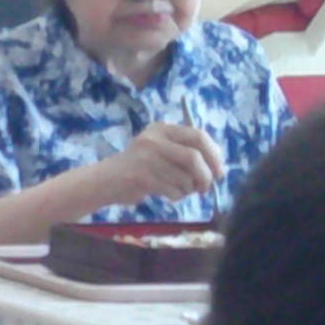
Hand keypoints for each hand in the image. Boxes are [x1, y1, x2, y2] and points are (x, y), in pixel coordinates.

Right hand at [102, 121, 224, 208]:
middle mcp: (153, 140)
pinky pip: (172, 190)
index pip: (198, 136)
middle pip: (194, 157)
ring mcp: (145, 158)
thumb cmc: (139, 166)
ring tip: (181, 190)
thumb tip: (217, 167)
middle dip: (206, 175)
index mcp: (162, 129)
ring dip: (189, 188)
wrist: (104, 181)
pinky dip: (177, 196)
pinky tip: (170, 195)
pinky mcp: (141, 178)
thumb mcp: (161, 149)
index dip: (214, 155)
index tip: (219, 171)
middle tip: (206, 187)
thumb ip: (185, 151)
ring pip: (184, 177)